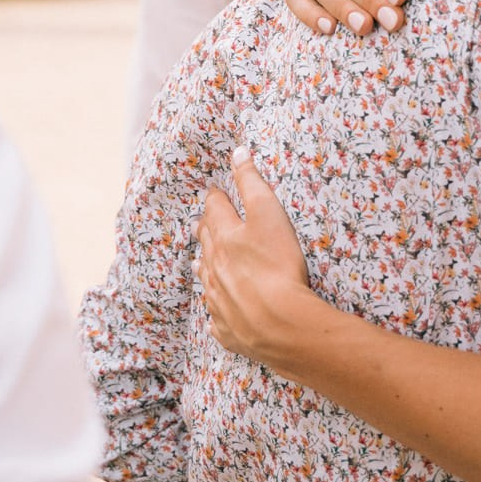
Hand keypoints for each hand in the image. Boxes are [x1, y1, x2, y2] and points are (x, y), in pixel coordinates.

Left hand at [197, 149, 328, 369]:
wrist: (279, 324)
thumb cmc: (278, 265)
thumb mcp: (270, 214)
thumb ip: (252, 182)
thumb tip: (237, 152)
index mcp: (224, 237)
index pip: (215, 209)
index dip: (216, 198)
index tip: (216, 192)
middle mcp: (214, 267)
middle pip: (206, 242)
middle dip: (205, 228)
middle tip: (204, 221)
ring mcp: (218, 300)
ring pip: (206, 278)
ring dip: (205, 266)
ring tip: (201, 262)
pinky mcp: (227, 328)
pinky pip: (216, 316)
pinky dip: (216, 307)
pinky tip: (217, 309)